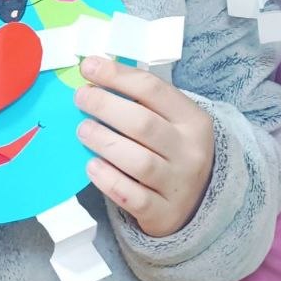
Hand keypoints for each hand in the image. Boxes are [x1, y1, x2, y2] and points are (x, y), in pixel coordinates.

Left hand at [75, 56, 215, 237]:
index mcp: (192, 119)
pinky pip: (132, 196)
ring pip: (138, 161)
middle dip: (106, 106)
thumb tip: (97, 76)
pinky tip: (92, 166)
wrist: (199, 202)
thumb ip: (143, 102)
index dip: (117, 76)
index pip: (153, 89)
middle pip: (143, 123)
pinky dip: (109, 180)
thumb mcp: (173, 122)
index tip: (88, 67)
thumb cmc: (174, 150)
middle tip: (81, 98)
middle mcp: (189, 150)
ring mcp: (177, 184)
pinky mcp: (163, 213)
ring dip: (104, 141)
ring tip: (82, 130)